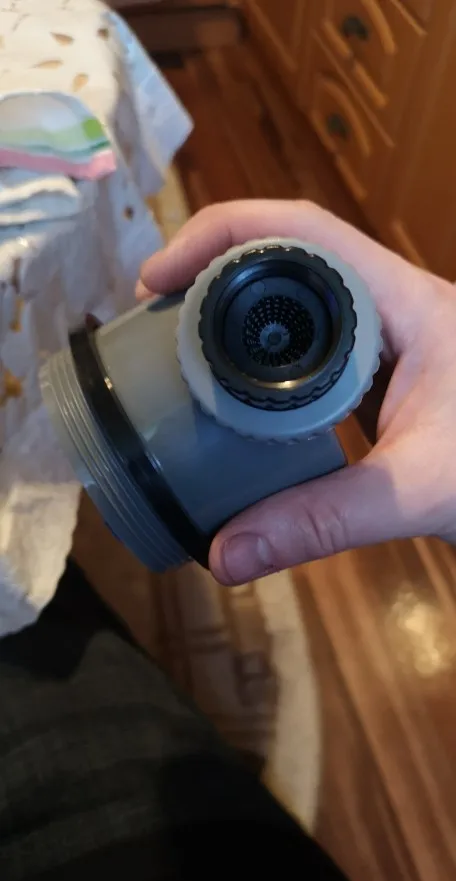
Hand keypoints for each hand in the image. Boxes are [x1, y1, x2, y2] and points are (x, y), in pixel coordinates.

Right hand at [138, 200, 455, 584]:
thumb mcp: (416, 490)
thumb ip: (323, 521)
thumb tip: (222, 555)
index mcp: (403, 302)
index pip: (303, 230)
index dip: (221, 235)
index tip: (158, 277)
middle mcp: (391, 304)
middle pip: (290, 254)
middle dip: (215, 269)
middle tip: (154, 314)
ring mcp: (388, 336)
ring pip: (300, 298)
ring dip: (238, 309)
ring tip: (179, 343)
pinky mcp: (383, 370)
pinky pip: (313, 343)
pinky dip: (265, 355)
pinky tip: (235, 389)